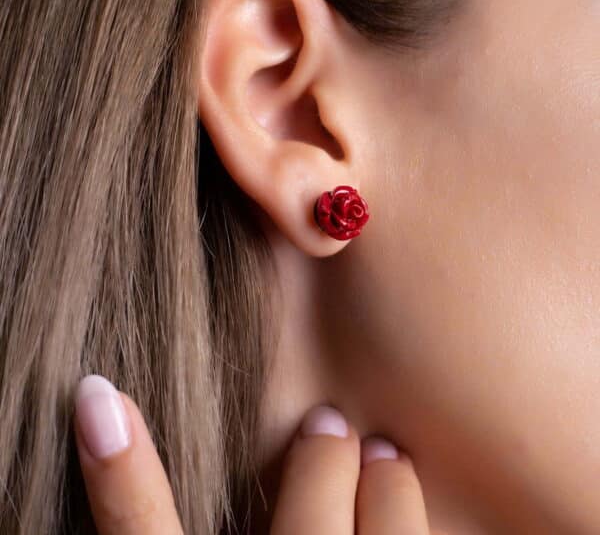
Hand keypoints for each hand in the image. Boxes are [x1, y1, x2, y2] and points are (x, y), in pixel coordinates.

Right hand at [74, 375, 436, 533]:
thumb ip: (163, 525)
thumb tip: (121, 432)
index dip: (121, 468)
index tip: (96, 392)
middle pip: (308, 528)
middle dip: (324, 464)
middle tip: (330, 425)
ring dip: (391, 493)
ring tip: (388, 459)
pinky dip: (413, 520)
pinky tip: (405, 495)